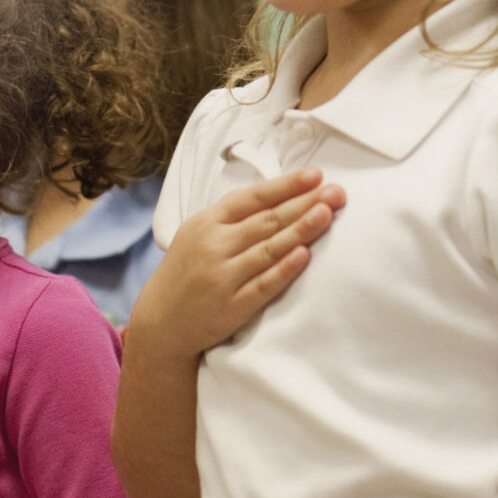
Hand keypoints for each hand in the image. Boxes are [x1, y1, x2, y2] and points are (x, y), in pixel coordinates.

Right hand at [131, 169, 344, 361]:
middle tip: (336, 191)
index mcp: (207, 222)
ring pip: (269, 249)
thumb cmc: (187, 271)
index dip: (286, 185)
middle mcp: (214, 246)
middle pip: (267, 220)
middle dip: (305, 203)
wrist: (161, 323)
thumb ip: (232, 215)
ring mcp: (223, 277)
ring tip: (327, 213)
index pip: (253, 198)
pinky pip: (263, 285)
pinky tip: (305, 255)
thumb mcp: (197, 233)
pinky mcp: (232, 306)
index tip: (315, 174)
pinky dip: (284, 269)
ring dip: (301, 230)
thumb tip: (279, 193)